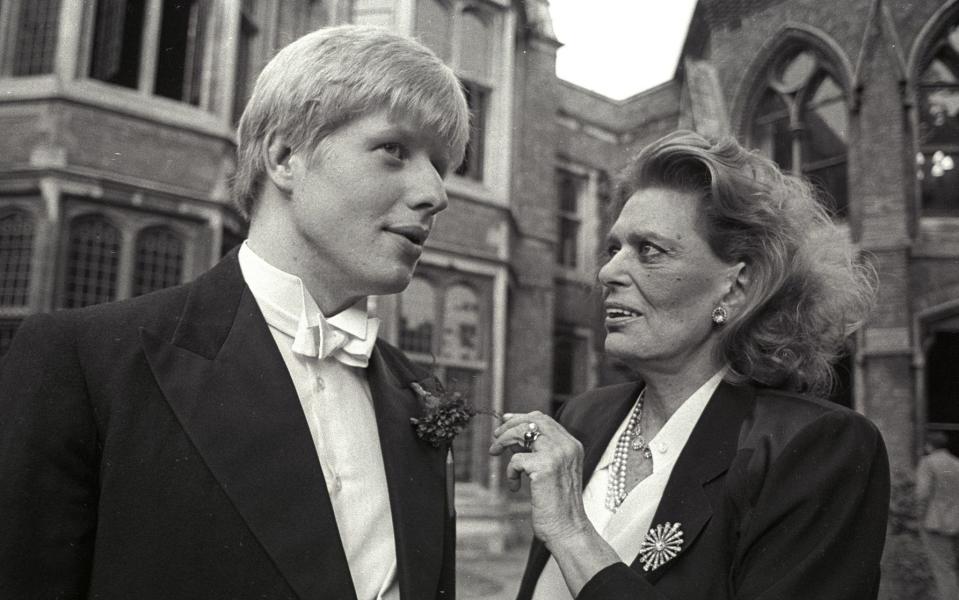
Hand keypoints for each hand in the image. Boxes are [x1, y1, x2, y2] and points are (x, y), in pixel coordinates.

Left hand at [489, 412, 589, 546]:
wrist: (568, 529)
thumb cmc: (558, 505)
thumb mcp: (551, 472)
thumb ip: (538, 453)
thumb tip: (513, 438)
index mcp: (572, 446)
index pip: (544, 420)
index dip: (522, 418)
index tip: (506, 421)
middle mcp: (567, 446)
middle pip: (533, 421)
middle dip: (510, 425)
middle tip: (495, 437)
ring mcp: (557, 455)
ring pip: (523, 432)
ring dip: (503, 441)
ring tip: (495, 453)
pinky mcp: (545, 467)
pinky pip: (516, 460)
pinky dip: (510, 472)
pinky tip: (515, 487)